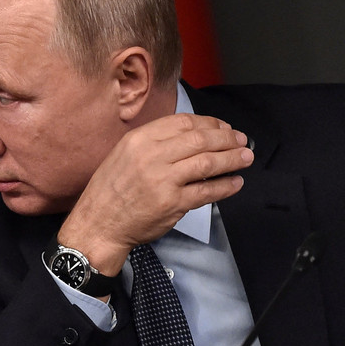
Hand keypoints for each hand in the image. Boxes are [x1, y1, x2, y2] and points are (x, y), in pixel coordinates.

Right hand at [59, 113, 252, 274]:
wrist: (98, 222)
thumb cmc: (111, 188)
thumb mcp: (124, 154)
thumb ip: (154, 143)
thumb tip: (192, 136)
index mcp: (139, 139)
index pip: (183, 122)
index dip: (209, 123)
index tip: (223, 128)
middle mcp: (152, 156)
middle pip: (200, 140)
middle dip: (227, 139)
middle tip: (242, 141)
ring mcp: (163, 180)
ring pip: (208, 163)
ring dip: (232, 159)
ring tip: (246, 158)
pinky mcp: (173, 203)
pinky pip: (207, 192)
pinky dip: (225, 186)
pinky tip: (235, 182)